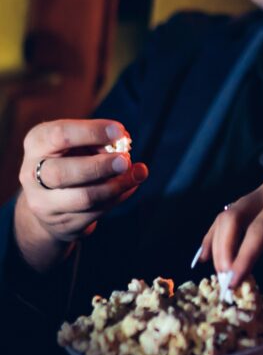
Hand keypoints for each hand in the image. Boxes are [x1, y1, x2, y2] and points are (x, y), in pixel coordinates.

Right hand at [14, 119, 148, 270]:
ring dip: (116, 186)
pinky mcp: (63, 224)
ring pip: (83, 198)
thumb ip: (100, 141)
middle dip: (99, 166)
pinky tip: (129, 186)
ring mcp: (44, 203)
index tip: (119, 131)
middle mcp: (32, 173)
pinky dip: (118, 197)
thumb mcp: (80, 143)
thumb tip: (125, 142)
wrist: (51, 202)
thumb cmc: (73, 159)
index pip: (59, 135)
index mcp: (37, 143)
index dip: (91, 132)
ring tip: (137, 173)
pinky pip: (96, 213)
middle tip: (125, 160)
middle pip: (61, 173)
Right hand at [198, 175, 262, 309]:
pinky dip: (219, 236)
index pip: (262, 227)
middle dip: (226, 252)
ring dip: (220, 247)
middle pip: (236, 217)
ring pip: (230, 216)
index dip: (245, 257)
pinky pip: (235, 216)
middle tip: (226, 286)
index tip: (234, 286)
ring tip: (220, 280)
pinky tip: (204, 257)